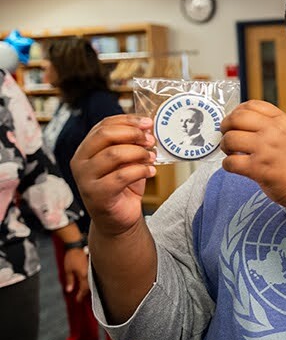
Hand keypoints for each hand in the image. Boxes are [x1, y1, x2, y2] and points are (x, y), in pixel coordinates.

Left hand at [63, 248, 88, 301]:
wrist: (76, 246)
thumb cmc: (71, 257)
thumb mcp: (68, 270)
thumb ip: (69, 281)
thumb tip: (69, 290)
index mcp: (84, 275)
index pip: (84, 289)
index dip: (81, 296)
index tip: (77, 300)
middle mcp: (90, 273)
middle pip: (89, 287)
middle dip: (85, 293)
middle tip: (80, 298)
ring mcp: (92, 269)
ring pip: (92, 282)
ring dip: (88, 288)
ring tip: (83, 292)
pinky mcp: (92, 266)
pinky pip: (92, 276)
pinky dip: (90, 281)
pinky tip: (87, 283)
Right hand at [70, 115, 156, 236]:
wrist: (119, 219)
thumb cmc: (123, 186)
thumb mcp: (127, 160)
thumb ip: (131, 144)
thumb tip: (147, 126)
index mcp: (86, 149)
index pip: (103, 125)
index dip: (127, 120)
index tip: (147, 122)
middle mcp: (80, 162)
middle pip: (105, 135)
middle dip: (132, 134)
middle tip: (150, 139)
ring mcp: (85, 179)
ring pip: (114, 154)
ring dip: (138, 153)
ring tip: (151, 157)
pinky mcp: (97, 195)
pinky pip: (121, 176)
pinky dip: (141, 171)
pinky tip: (151, 172)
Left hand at [220, 100, 285, 209]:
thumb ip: (270, 124)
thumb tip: (240, 119)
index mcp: (282, 120)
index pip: (251, 105)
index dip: (236, 112)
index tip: (234, 121)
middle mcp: (274, 131)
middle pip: (236, 118)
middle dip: (226, 127)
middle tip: (227, 136)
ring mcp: (266, 149)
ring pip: (230, 139)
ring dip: (225, 146)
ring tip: (232, 152)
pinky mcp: (259, 168)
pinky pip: (230, 161)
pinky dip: (227, 165)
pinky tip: (235, 166)